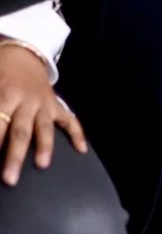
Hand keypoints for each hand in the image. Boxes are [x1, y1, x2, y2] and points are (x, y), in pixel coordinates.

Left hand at [0, 42, 84, 185]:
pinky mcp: (57, 105)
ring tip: (42, 165)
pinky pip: (70, 119)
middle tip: (10, 178)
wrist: (22, 55)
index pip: (0, 123)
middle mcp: (27, 101)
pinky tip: (81, 149)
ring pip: (45, 127)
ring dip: (44, 147)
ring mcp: (45, 103)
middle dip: (15, 155)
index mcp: (5, 95)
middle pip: (21, 131)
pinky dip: (77, 134)